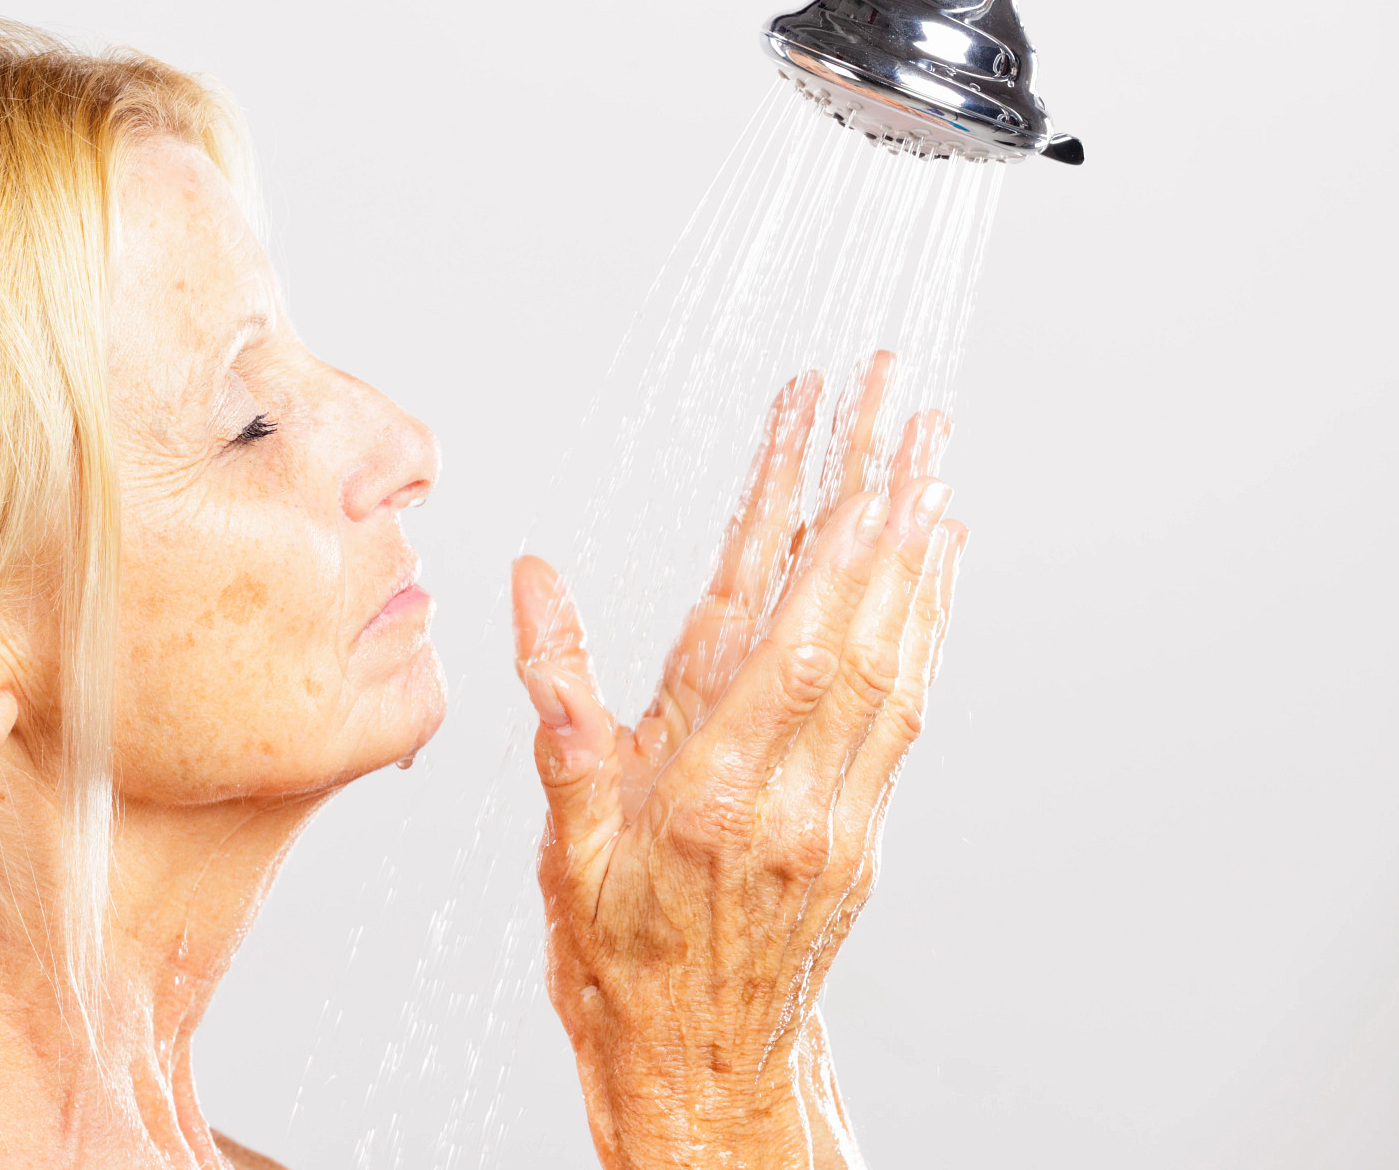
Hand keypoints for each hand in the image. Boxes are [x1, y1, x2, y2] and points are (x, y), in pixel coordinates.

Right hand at [513, 353, 965, 1168]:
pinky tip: (934, 562)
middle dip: (884, 491)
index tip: (820, 415)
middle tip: (908, 395)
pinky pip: (909, 705)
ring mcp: (842, 811)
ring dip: (917, 544)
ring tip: (934, 449)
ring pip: (898, 654)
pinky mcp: (865, 828)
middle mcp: (793, 791)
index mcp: (710, 784)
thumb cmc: (615, 958)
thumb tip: (534, 580)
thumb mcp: (563, 835)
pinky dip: (926, 620)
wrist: (698, 1072)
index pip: (770, 614)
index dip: (801, 508)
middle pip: (853, 614)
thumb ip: (559, 697)